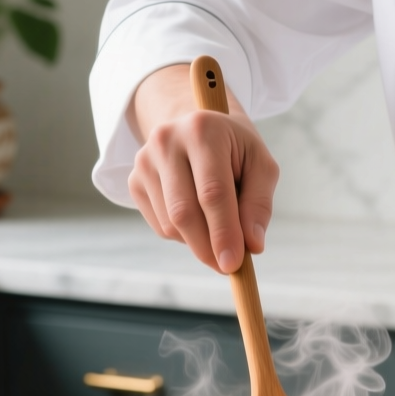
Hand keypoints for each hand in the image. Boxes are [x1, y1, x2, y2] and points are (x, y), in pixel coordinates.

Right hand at [127, 63, 279, 273]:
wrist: (198, 129)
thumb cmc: (236, 150)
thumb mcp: (260, 166)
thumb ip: (259, 205)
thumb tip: (252, 246)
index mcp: (202, 130)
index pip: (212, 192)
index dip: (223, 232)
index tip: (233, 264)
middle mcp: (166, 141)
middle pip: (184, 212)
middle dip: (207, 247)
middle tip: (227, 266)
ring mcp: (144, 161)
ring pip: (170, 225)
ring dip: (198, 241)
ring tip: (218, 227)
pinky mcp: (134, 181)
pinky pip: (160, 226)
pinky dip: (183, 235)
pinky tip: (198, 217)